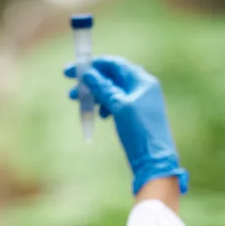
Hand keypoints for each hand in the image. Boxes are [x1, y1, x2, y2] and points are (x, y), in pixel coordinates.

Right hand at [65, 56, 187, 194]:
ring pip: (112, 91)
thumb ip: (104, 88)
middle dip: (90, 82)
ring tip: (79, 103)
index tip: (72, 71)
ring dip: (95, 95)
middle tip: (71, 91)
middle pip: (111, 77)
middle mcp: (142, 88)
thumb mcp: (119, 106)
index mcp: (142, 81)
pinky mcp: (136, 115)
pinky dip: (105, 106)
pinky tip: (99, 115)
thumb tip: (88, 73)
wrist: (154, 160)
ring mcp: (140, 102)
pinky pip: (116, 104)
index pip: (114, 64)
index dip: (92, 65)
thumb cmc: (139, 131)